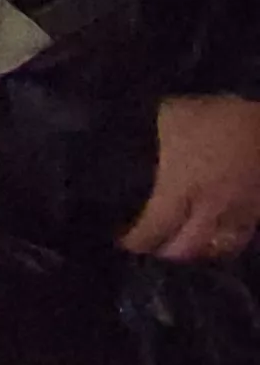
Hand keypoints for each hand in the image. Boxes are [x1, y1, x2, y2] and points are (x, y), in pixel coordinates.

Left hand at [120, 96, 259, 261]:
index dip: (137, 240)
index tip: (124, 242)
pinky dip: (228, 241)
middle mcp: (211, 207)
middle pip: (188, 247)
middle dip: (167, 252)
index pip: (154, 229)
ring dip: (201, 251)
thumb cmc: (212, 112)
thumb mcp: (169, 119)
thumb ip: (149, 142)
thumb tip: (119, 140)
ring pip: (221, 247)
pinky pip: (245, 234)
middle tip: (152, 248)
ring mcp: (242, 209)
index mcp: (180, 187)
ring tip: (187, 247)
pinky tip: (219, 236)